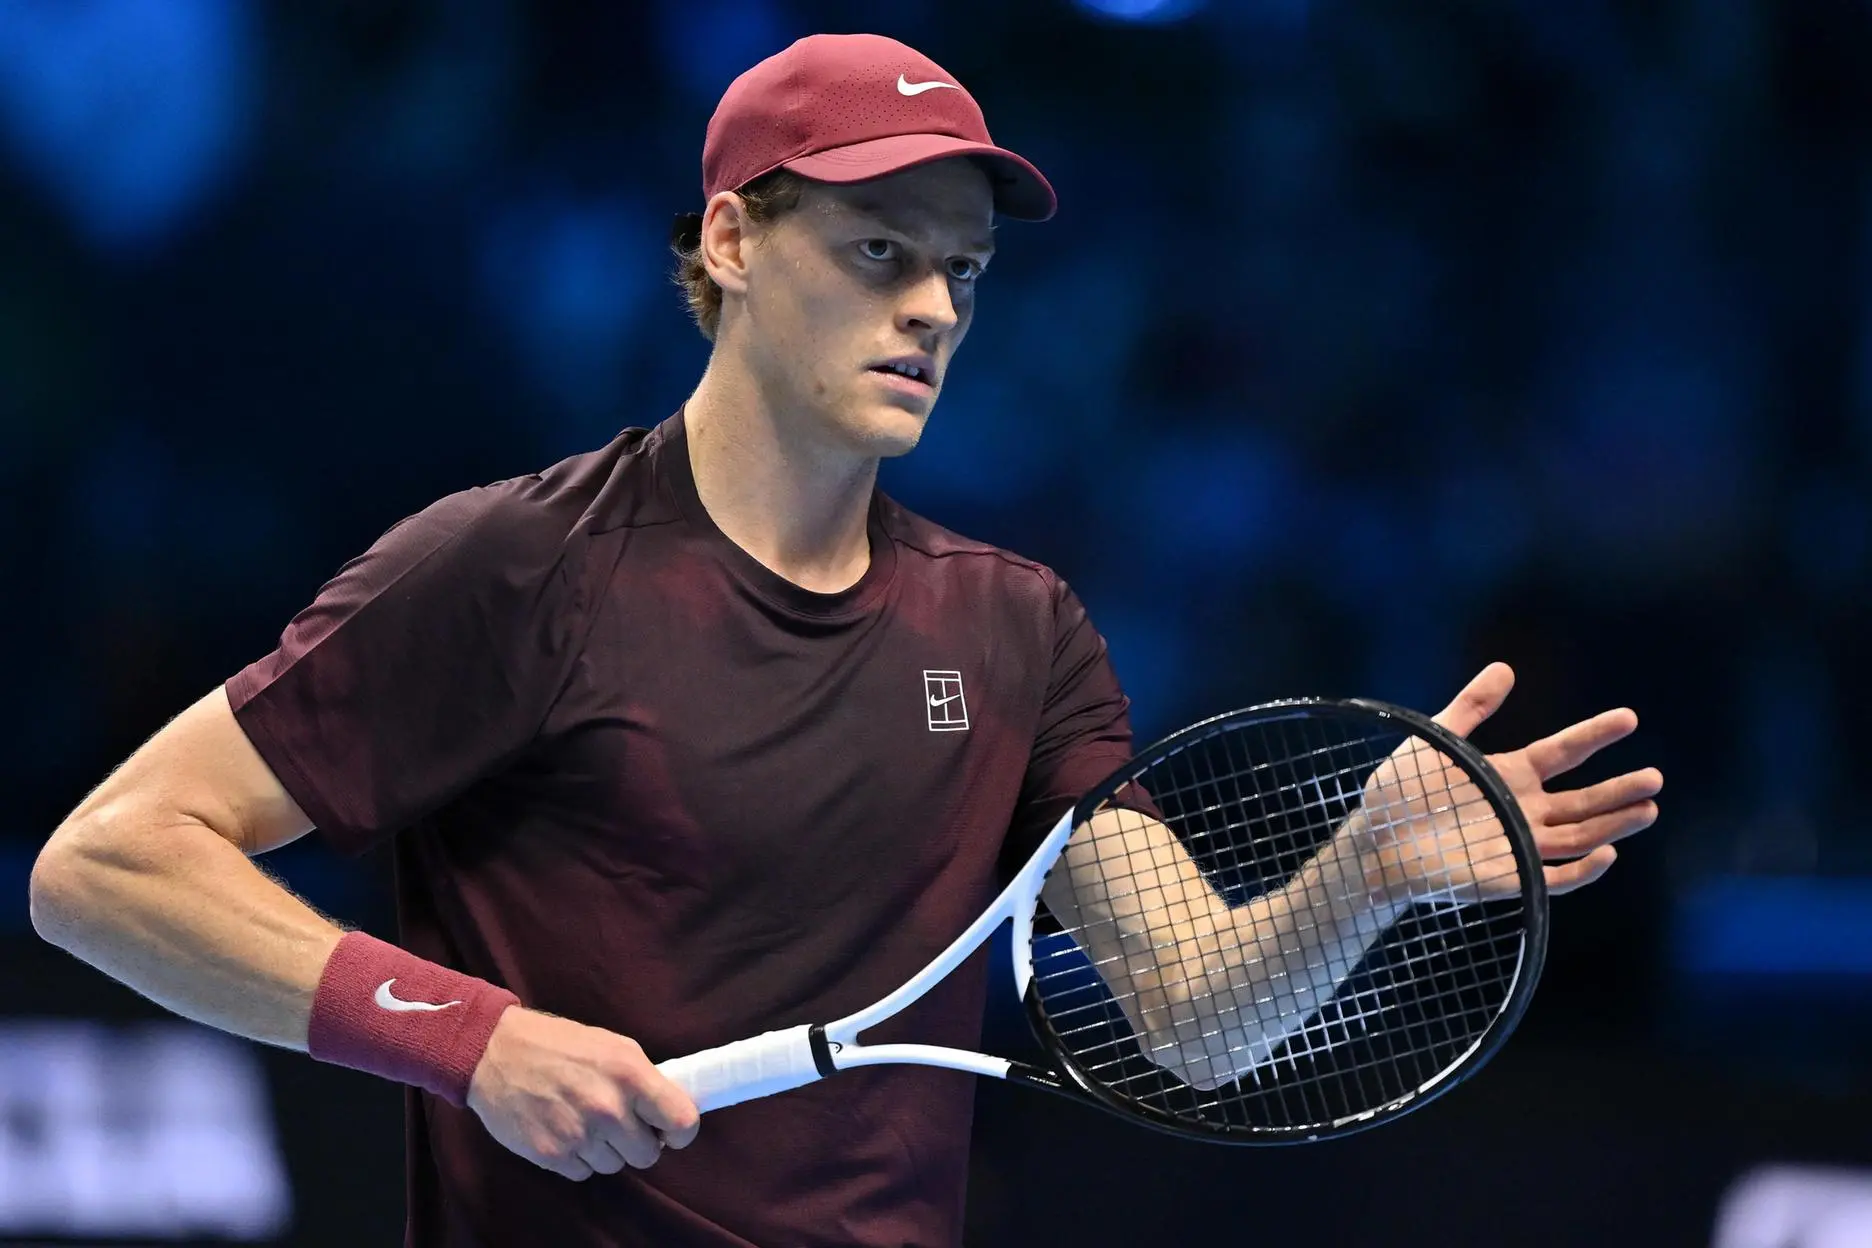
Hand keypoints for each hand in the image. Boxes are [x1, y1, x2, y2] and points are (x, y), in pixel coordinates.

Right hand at [466, 1008, 700, 1181]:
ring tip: (585, 1120)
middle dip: (639, 1142)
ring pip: (614, 1166)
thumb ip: (645, 1079)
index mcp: (630, 1074)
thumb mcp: (614, 1046)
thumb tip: (668, 1113)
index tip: (669, 1130)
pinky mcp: (552, 1155)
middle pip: (648, 1154)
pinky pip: (583, 1172)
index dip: (681, 1131)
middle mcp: (608, 1108)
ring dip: (605, 1150)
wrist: (496, 1052)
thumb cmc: (560, 1045)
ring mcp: (579, 1135)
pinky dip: (578, 1158)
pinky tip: (565, 1130)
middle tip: (620, 1123)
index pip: (682, 1121)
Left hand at [1358, 662, 1661, 905]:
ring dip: (1613, 825)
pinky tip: (1606, 853)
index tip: (1628, 718)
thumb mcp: (1437, 739)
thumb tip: (1505, 668)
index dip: (1594, 736)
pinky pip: (1555, 878)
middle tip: (1655, 778)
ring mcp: (1520, 845)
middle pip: (1583, 801)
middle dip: (1619, 790)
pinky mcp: (1510, 877)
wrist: (1373, 841)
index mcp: (1511, 774)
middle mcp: (1524, 809)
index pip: (1563, 753)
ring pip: (1579, 837)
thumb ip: (1471, 707)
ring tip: (1648, 808)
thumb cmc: (1402, 792)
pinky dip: (1582, 869)